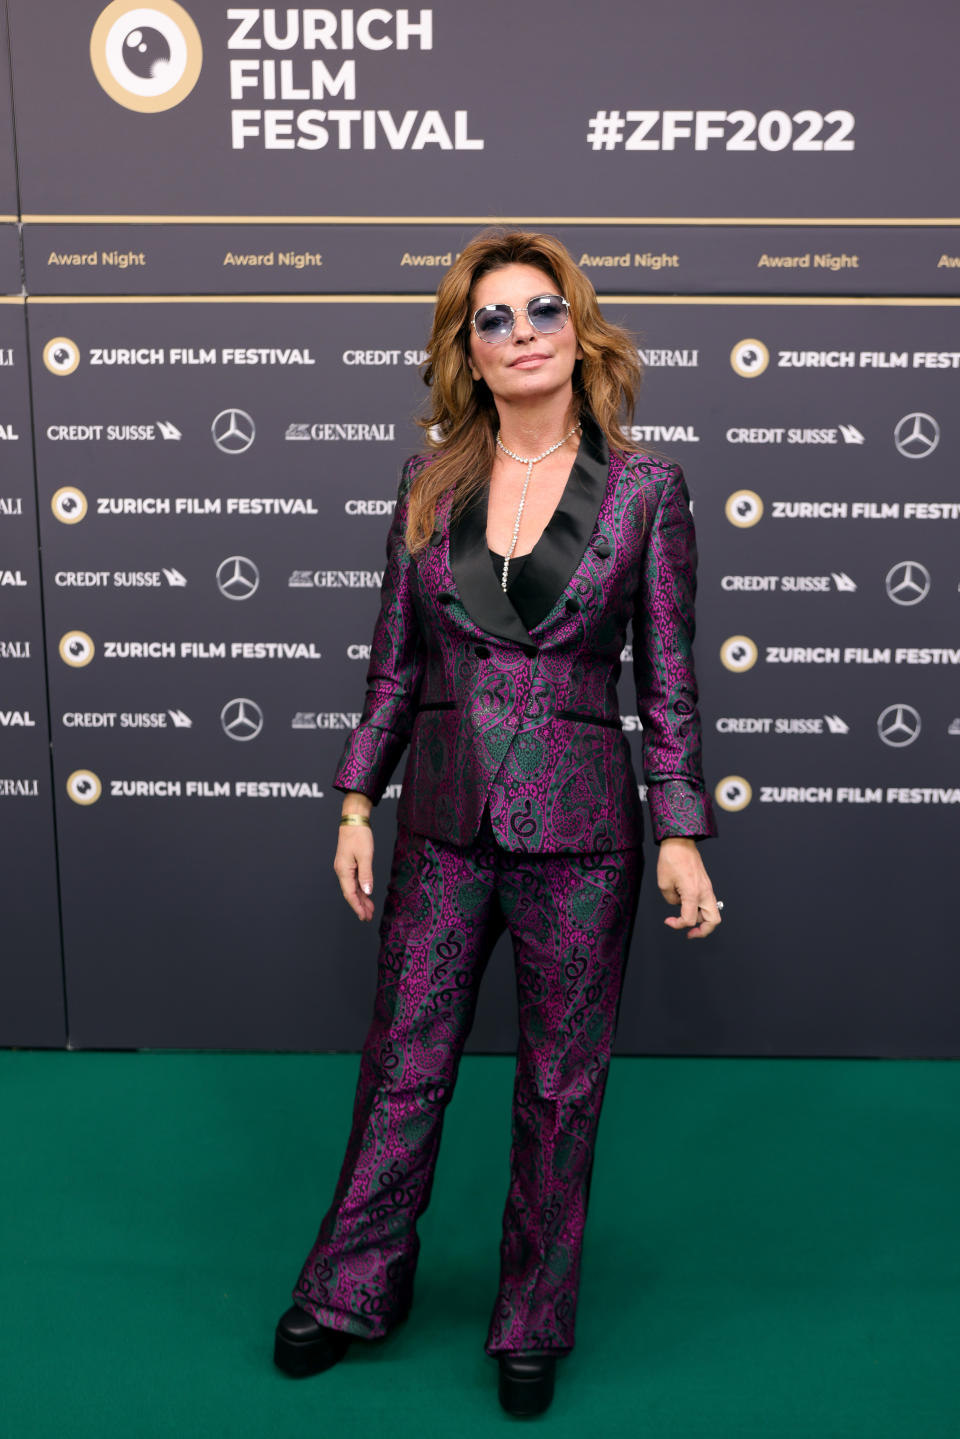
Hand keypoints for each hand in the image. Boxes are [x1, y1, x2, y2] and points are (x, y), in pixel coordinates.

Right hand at [333, 793, 374, 921]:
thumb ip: (366, 875)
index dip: (357, 906)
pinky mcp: (349, 864)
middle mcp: (342, 871)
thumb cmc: (359, 836)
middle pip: (351, 893)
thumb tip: (367, 891)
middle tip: (368, 917)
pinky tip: (366, 895)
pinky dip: (361, 889)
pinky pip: (354, 881)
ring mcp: (345, 868)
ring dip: (361, 899)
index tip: (364, 916)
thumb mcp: (365, 856)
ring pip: (353, 888)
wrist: (353, 821)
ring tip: (369, 910)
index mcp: (343, 870)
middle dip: (359, 906)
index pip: (350, 894)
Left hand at [657, 836, 721, 939]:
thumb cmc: (671, 859)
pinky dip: (698, 908)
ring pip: (712, 912)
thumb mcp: (664, 884)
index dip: (677, 925)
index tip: (668, 921)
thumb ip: (671, 900)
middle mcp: (704, 892)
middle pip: (713, 921)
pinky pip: (706, 902)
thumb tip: (678, 904)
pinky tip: (686, 904)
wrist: (680, 842)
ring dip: (700, 918)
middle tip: (689, 933)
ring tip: (685, 917)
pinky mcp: (706, 884)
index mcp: (693, 893)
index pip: (690, 919)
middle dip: (702, 931)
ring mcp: (707, 888)